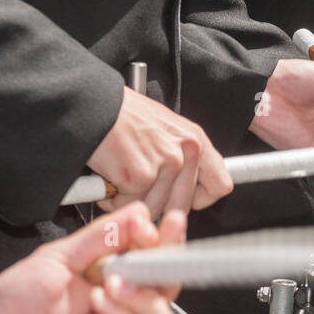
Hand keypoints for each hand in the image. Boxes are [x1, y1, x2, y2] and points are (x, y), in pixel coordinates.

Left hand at [0, 204, 181, 313]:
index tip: (170, 223)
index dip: (169, 247)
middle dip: (166, 269)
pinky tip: (101, 302)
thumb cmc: (13, 306)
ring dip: (145, 297)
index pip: (156, 272)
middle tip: (150, 247)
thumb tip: (140, 217)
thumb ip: (102, 237)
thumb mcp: (60, 257)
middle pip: (168, 299)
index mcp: (112, 292)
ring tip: (114, 282)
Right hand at [87, 89, 232, 219]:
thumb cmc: (122, 116)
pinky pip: (130, 205)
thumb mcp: (165, 129)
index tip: (187, 199)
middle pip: (183, 205)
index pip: (221, 185)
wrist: (92, 104)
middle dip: (159, 204)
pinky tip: (109, 176)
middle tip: (140, 187)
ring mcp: (165, 165)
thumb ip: (182, 157)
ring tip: (121, 174)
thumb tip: (187, 188)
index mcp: (196, 140)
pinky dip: (113, 199)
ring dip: (132, 201)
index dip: (201, 198)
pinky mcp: (140, 176)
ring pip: (155, 209)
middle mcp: (186, 152)